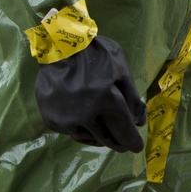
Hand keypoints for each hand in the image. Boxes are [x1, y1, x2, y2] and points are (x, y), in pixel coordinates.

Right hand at [35, 36, 145, 151]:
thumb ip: (132, 97)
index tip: (136, 146)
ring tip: (105, 134)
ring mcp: (66, 119)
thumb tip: (138, 122)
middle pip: (107, 139)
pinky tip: (85, 121)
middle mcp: (85, 115)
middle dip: (118, 143)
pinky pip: (69, 132)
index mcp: (107, 101)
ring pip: (87, 138)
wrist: (57, 45)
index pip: (124, 131)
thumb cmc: (94, 53)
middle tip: (123, 144)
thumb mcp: (120, 68)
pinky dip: (79, 129)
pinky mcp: (51, 119)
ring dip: (99, 138)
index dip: (133, 141)